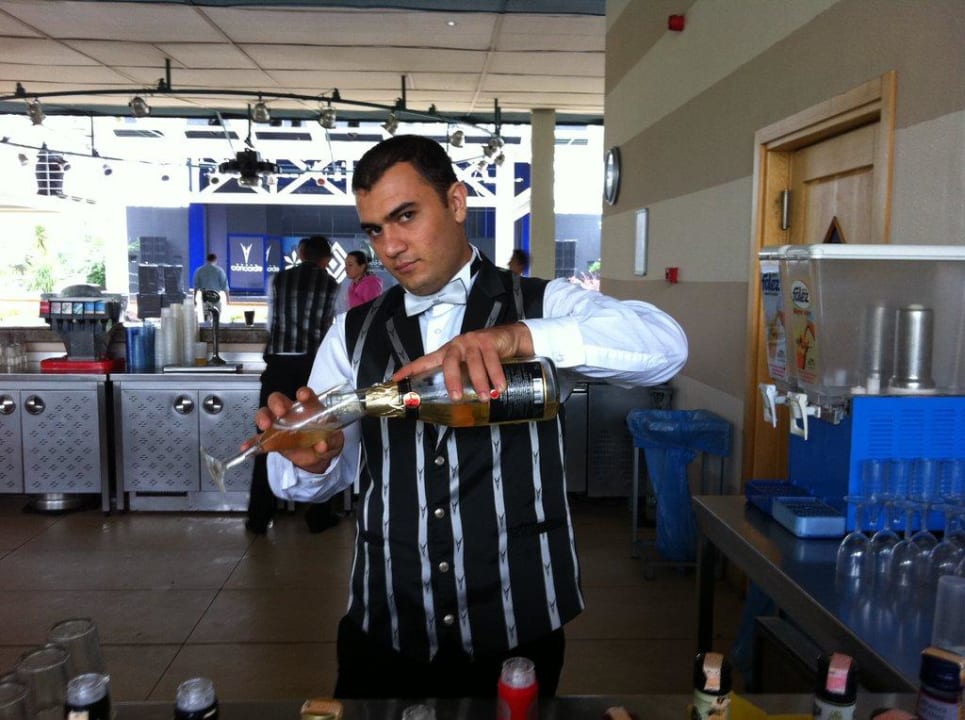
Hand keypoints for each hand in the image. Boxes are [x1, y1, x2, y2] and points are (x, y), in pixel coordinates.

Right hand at [244, 386, 344, 473]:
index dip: (303, 393)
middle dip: (277, 403)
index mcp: (309, 408)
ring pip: (266, 414)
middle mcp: (292, 412)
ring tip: (265, 425)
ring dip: (263, 417)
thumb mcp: (333, 441)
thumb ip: (330, 442)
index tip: (303, 396)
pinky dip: (253, 443)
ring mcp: (280, 425)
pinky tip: (247, 447)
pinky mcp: (272, 440)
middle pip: (279, 400)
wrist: (319, 456)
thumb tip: (322, 445)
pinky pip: (259, 439)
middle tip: (280, 411)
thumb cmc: (326, 439)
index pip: (305, 395)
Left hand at [391, 322, 532, 400]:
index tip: (396, 379)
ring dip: (479, 382)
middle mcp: (456, 346)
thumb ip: (461, 379)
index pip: (425, 361)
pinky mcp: (488, 341)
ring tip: (484, 397)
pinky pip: (491, 360)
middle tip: (456, 397)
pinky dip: (496, 375)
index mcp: (446, 353)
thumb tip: (454, 406)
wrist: (509, 338)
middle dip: (452, 380)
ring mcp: (472, 342)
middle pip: (449, 362)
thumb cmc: (484, 356)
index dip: (410, 370)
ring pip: (473, 363)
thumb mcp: (468, 366)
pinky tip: (499, 387)